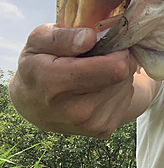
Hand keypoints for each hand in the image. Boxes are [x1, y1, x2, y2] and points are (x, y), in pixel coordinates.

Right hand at [9, 24, 137, 137]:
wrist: (33, 104)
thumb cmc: (39, 63)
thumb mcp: (38, 41)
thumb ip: (62, 37)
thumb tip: (90, 38)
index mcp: (55, 82)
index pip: (115, 67)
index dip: (117, 49)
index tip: (106, 43)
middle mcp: (74, 109)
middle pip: (123, 74)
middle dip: (118, 59)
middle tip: (100, 56)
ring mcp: (90, 124)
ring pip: (126, 85)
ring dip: (117, 75)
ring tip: (95, 73)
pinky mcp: (103, 130)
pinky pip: (126, 99)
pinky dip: (118, 90)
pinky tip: (98, 88)